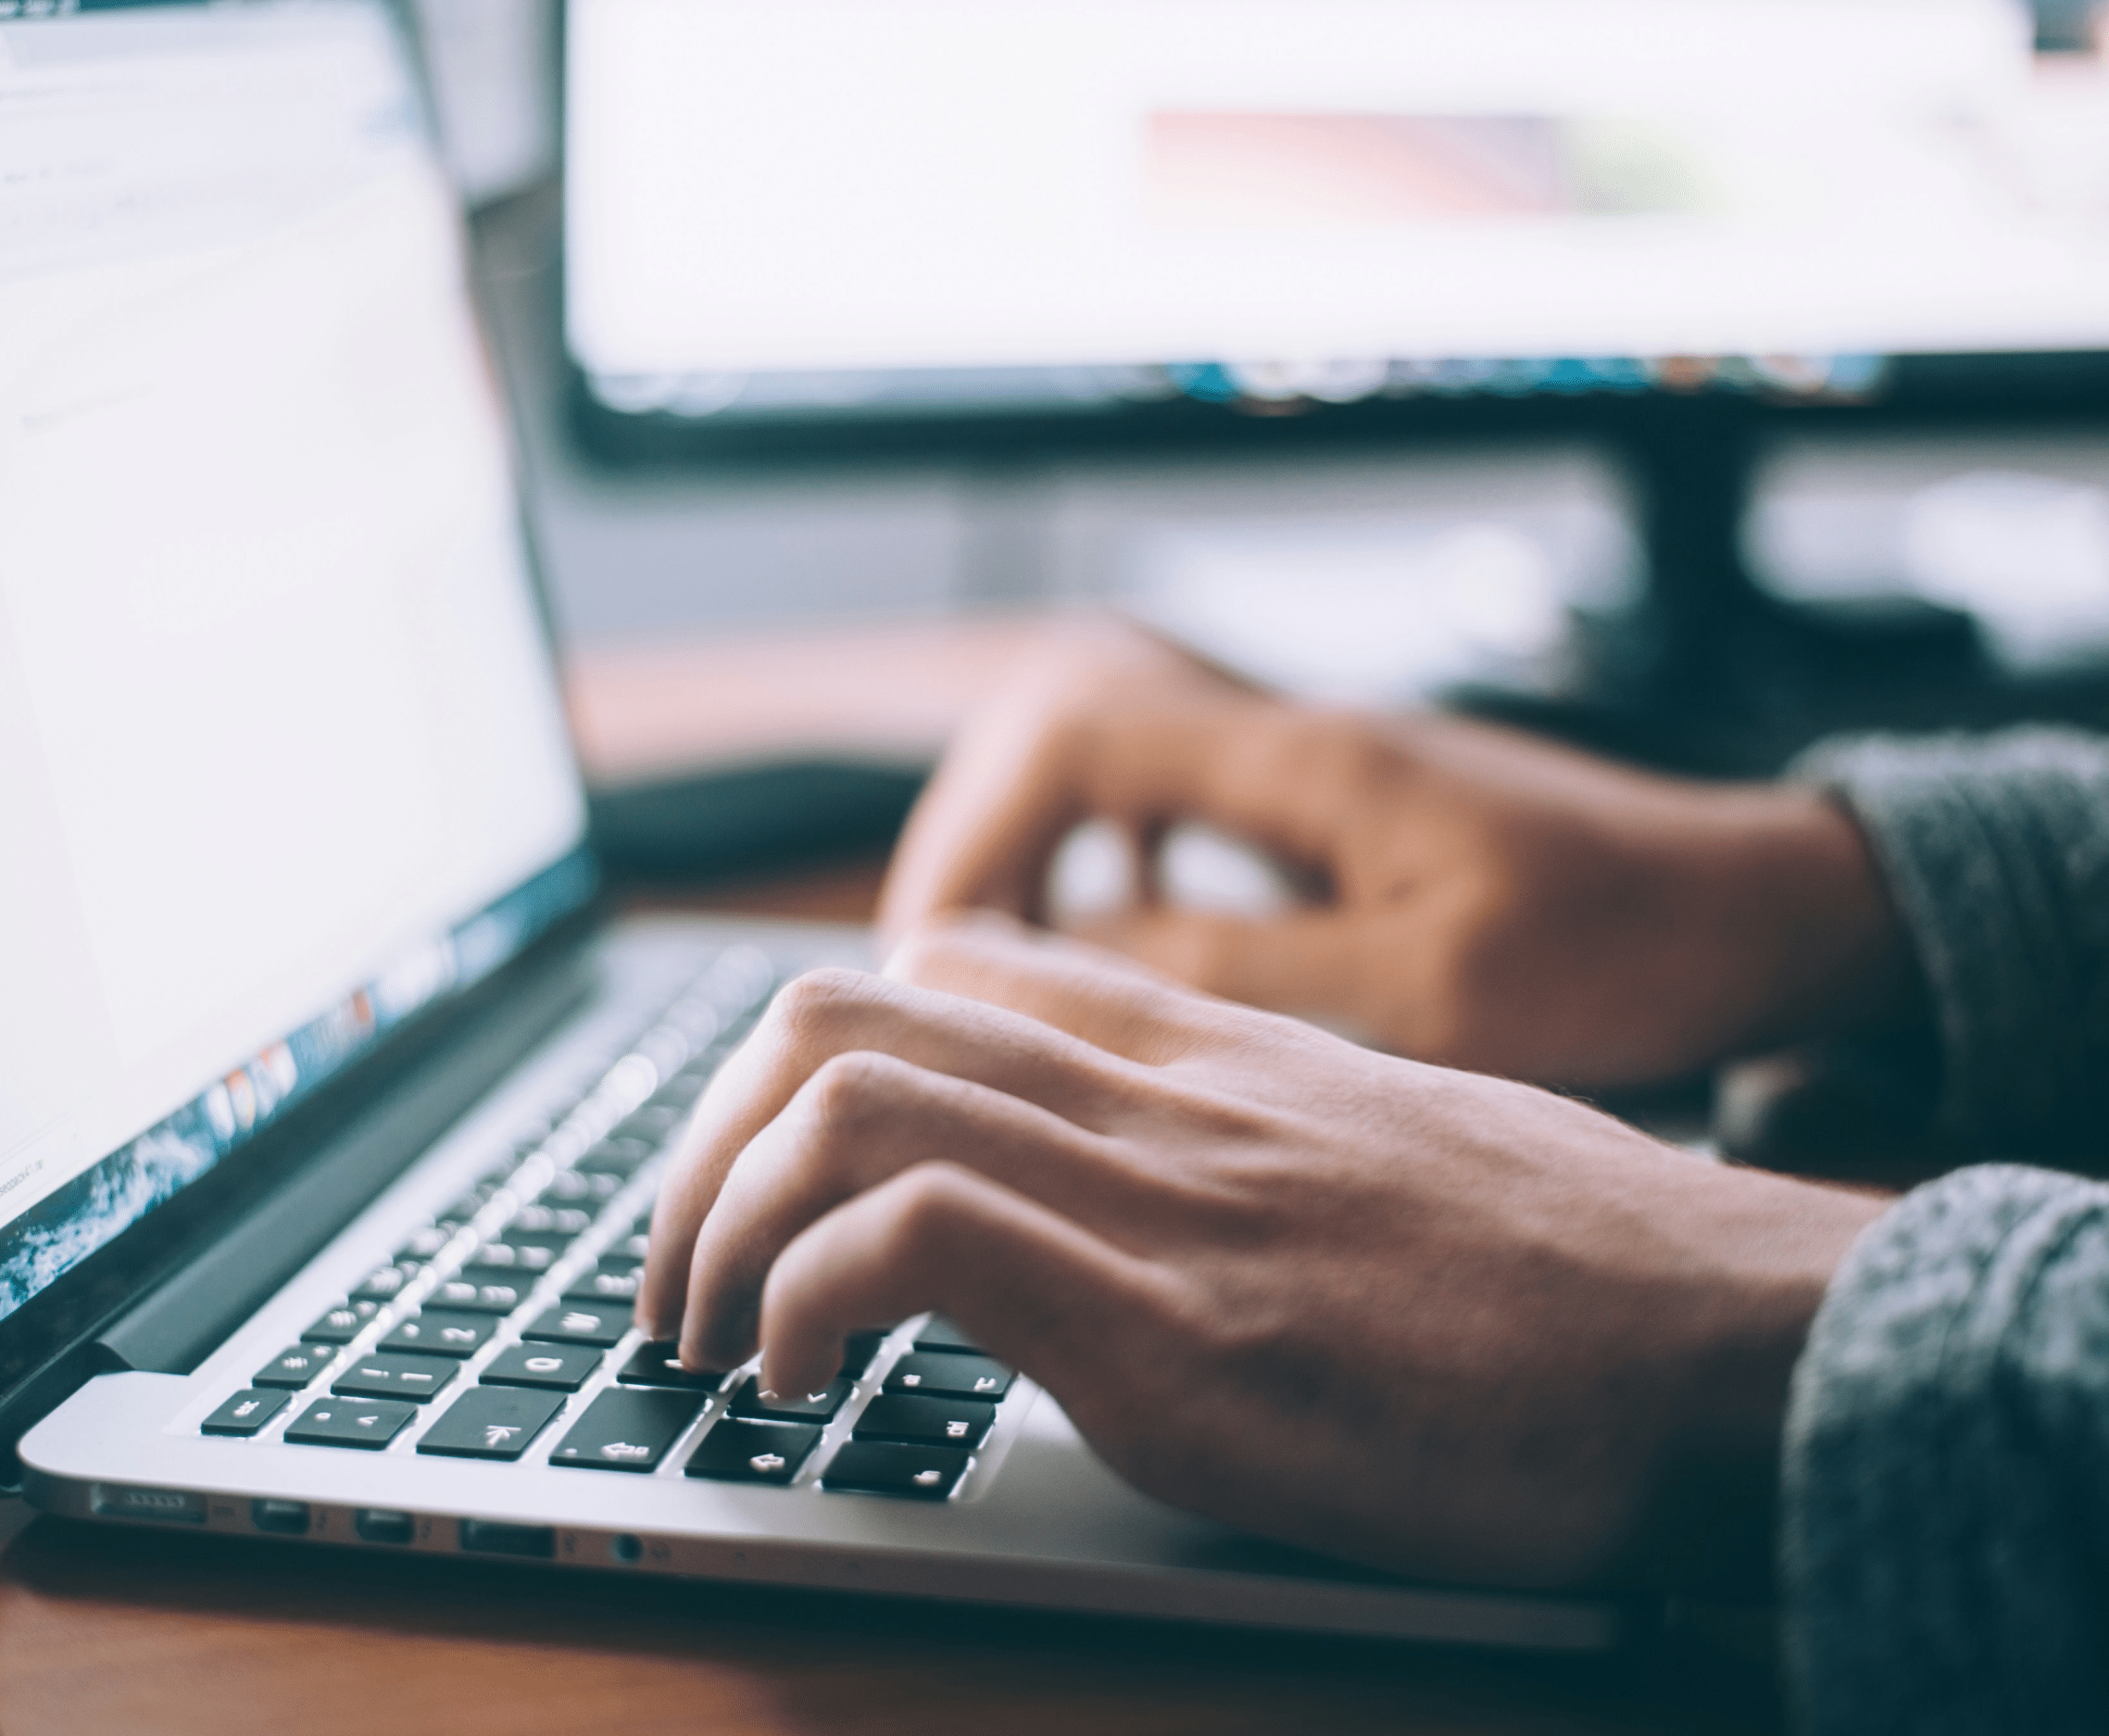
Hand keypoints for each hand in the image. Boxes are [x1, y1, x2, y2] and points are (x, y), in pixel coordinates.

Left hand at [639, 917, 1885, 1588]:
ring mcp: (1160, 1201)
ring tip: (708, 1339)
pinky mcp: (1178, 1332)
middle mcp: (1157, 1097)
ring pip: (844, 1097)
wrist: (1730, 1341)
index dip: (799, 1062)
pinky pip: (915, 1238)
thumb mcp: (1385, 1142)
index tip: (763, 1176)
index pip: (940, 968)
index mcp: (1200, 1054)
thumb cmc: (1574, 1267)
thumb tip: (1142, 1181)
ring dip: (715, 1222)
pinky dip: (805, 1299)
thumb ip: (1243, 1130)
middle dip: (701, 1144)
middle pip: (839, 1012)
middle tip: (679, 1274)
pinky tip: (802, 1386)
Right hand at [878, 619, 1912, 1088]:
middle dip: (982, 841)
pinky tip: (1116, 946)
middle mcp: (1297, 741)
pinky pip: (1178, 809)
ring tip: (999, 965)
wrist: (1753, 908)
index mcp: (1310, 762)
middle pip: (1067, 731)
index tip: (941, 950)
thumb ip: (1245, 965)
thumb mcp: (1430, 990)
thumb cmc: (1624, 947)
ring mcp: (1316, 770)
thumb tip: (1078, 961)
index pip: (1076, 732)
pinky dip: (1115, 866)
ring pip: (1114, 768)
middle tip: (941, 968)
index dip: (980, 832)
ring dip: (1039, 853)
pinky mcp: (1339, 812)